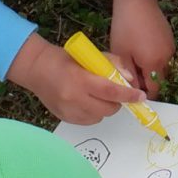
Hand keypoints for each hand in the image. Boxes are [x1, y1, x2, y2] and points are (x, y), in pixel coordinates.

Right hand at [5, 35, 142, 124]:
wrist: (36, 69)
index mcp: (80, 79)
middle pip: (108, 108)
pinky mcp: (65, 118)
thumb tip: (130, 80)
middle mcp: (74, 98)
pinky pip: (89, 121)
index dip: (128, 95)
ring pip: (100, 117)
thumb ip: (112, 64)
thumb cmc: (65, 59)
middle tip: (115, 93)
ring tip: (97, 96)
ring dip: (105, 108)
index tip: (140, 96)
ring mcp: (69, 111)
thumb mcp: (90, 56)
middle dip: (117, 102)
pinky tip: (88, 102)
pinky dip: (94, 113)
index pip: (110, 91)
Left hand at [108, 0, 174, 98]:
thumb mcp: (121, 53)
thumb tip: (132, 89)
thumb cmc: (125, 27)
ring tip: (134, 59)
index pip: (154, 89)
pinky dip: (154, 57)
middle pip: (159, 79)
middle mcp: (166, 58)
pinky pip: (163, 55)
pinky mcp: (170, 38)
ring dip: (150, 68)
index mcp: (153, 64)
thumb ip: (128, 74)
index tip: (134, 95)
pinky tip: (141, 47)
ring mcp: (170, 48)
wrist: (137, 0)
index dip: (145, 94)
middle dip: (147, 81)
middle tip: (131, 76)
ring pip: (161, 66)